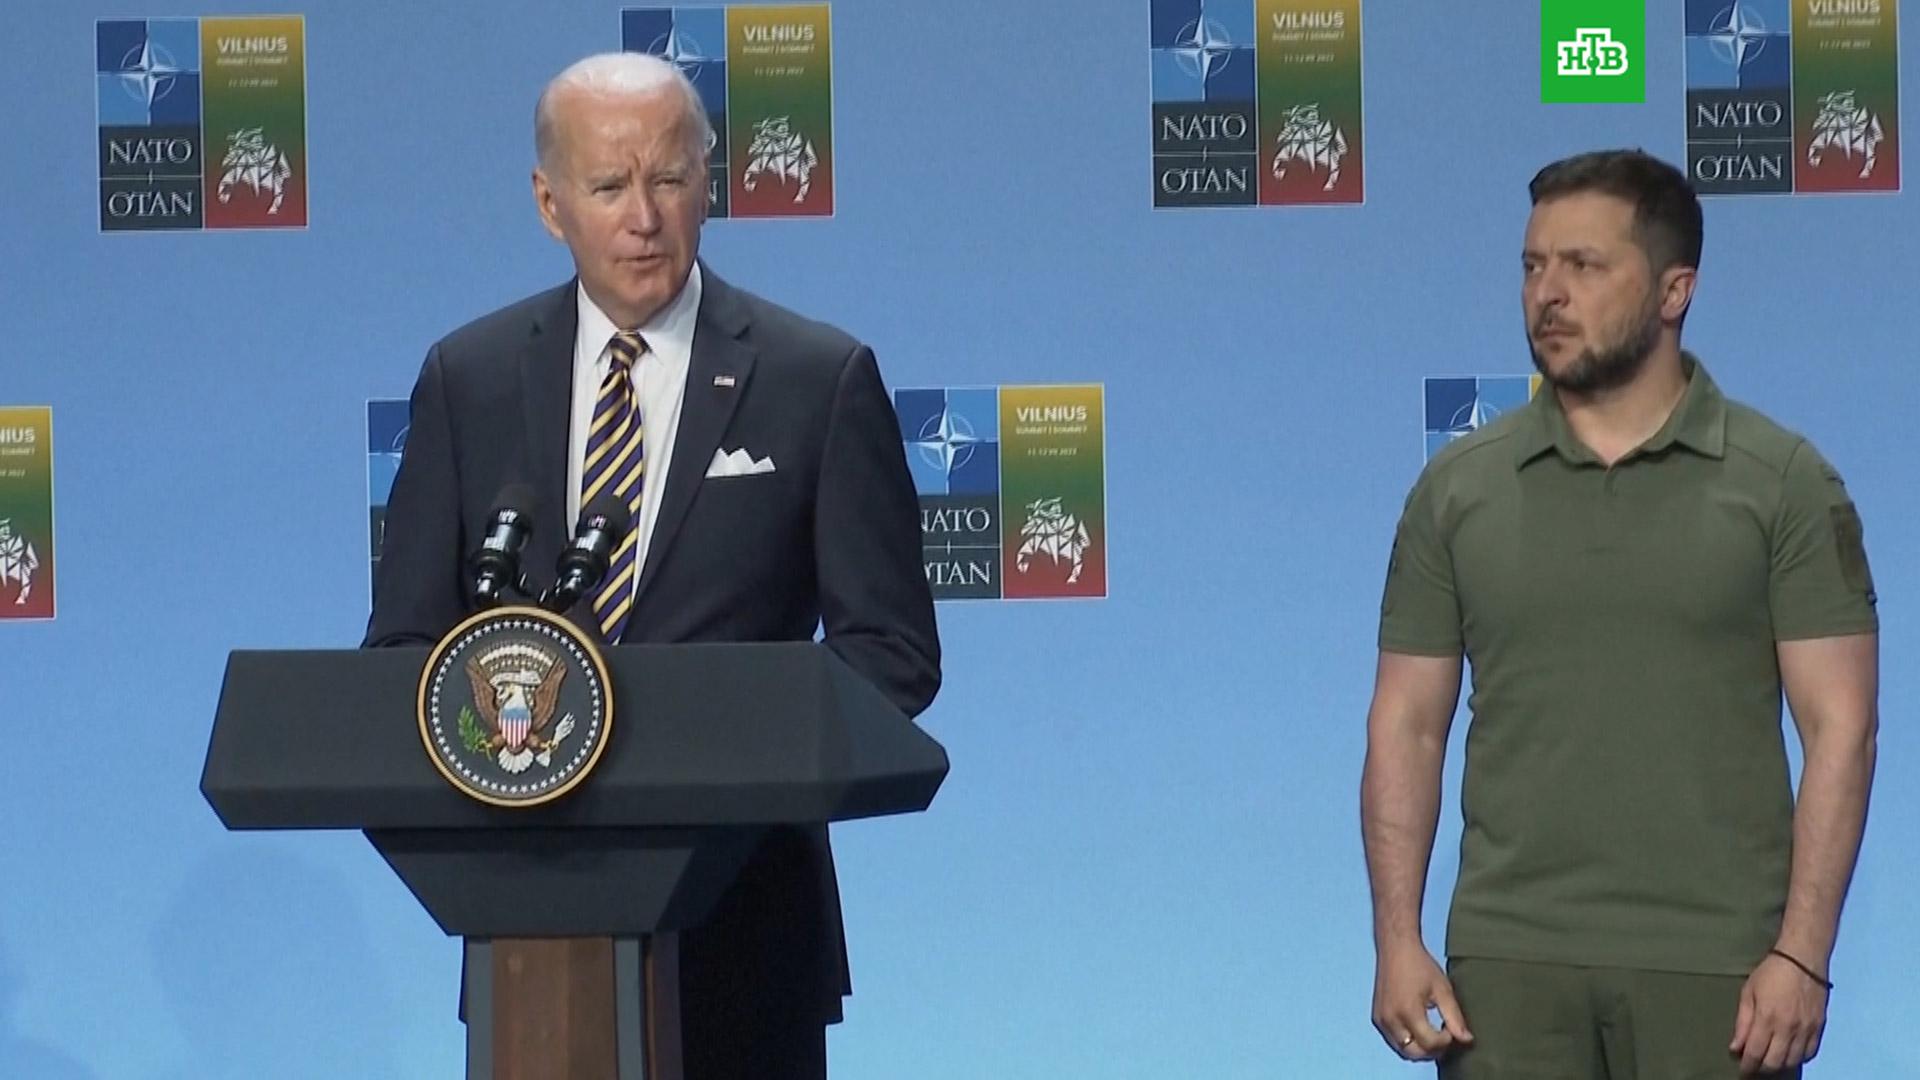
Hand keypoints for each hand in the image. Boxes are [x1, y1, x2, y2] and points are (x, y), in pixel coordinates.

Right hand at [1372, 940, 1473, 1061]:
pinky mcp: (1377, 1017)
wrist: (1395, 948)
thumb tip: (1466, 1039)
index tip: (1451, 1028)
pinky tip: (1418, 1027)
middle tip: (1444, 1036)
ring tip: (1433, 1032)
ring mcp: (1381, 1019)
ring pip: (1402, 1049)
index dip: (1446, 1041)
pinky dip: (1407, 1040)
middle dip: (1432, 1050)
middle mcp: (1391, 1019)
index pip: (1430, 1044)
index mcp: (1408, 1011)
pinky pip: (1393, 1040)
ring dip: (1419, 1047)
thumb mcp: (1442, 989)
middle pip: (1414, 1053)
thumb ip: (1455, 1017)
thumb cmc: (1420, 965)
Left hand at [1730, 953, 1827, 1074]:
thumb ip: (1742, 1023)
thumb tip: (1736, 1048)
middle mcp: (1788, 1028)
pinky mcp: (1819, 1027)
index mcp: (1767, 1018)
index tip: (1742, 1070)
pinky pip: (1809, 1053)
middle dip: (1762, 1068)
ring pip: (1793, 1061)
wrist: (1803, 960)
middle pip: (1775, 1062)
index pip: (1756, 1053)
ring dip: (1780, 1064)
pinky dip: (1797, 1058)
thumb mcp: (1749, 993)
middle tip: (1755, 1065)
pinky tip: (1789, 1053)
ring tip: (1770, 1059)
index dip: (1748, 1066)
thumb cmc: (1771, 973)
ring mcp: (1806, 1029)